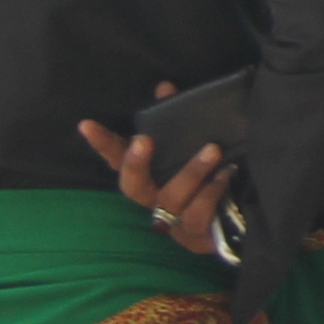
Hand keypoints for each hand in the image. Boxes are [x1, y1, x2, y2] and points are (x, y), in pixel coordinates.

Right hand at [77, 87, 237, 277]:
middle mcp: (154, 199)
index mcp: (149, 176)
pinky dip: (212, 192)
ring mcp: (172, 220)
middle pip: (132, 187)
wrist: (237, 221)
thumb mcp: (192, 147)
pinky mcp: (194, 235)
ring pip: (171, 197)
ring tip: (213, 150)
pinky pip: (197, 214)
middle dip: (135, 163)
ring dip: (191, 171)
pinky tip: (226, 175)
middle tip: (143, 140)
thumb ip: (177, 119)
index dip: (102, 144)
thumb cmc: (206, 178)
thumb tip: (165, 88)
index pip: (117, 159)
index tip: (87, 125)